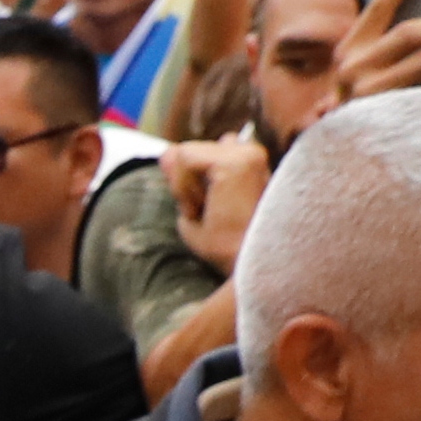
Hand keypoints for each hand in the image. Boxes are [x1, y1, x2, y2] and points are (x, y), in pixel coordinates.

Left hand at [163, 130, 268, 271]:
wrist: (247, 269)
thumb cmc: (228, 250)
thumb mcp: (194, 210)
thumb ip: (180, 179)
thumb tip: (167, 151)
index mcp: (248, 163)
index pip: (198, 154)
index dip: (188, 185)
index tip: (209, 213)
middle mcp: (253, 154)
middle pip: (188, 151)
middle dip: (185, 186)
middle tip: (211, 216)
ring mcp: (249, 154)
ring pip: (184, 152)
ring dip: (185, 189)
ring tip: (212, 212)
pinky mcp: (239, 161)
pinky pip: (185, 158)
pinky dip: (184, 187)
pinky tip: (206, 206)